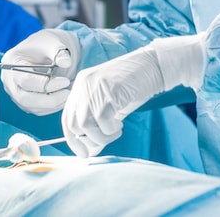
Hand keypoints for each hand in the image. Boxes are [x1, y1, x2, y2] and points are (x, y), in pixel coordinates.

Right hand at [0, 29, 80, 114]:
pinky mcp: (24, 100)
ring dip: (52, 105)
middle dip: (48, 100)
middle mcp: (9, 79)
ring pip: (31, 107)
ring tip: (68, 94)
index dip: (47, 85)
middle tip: (68, 94)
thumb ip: (59, 51)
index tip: (66, 82)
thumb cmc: (47, 44)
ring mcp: (15, 91)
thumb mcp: (53, 42)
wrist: (47, 50)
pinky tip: (63, 98)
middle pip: (24, 98)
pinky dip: (51, 107)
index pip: (25, 80)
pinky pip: (36, 109)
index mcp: (11, 62)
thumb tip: (66, 62)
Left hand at [62, 34, 205, 157]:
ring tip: (116, 130)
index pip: (67, 117)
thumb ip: (98, 126)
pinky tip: (120, 124)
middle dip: (89, 140)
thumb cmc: (134, 87)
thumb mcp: (112, 107)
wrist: (153, 65)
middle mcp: (83, 84)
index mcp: (80, 86)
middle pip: (73, 123)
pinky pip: (102, 119)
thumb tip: (90, 151)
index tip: (83, 154)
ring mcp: (94, 86)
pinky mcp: (108, 89)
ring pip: (85, 124)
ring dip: (101, 136)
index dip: (72, 139)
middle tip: (106, 141)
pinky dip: (111, 129)